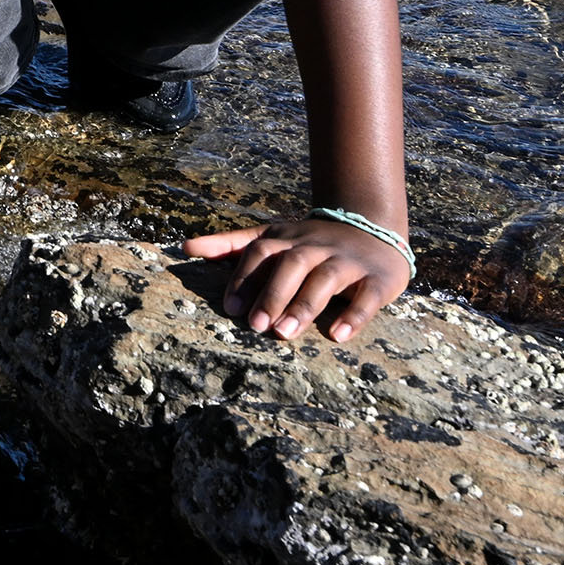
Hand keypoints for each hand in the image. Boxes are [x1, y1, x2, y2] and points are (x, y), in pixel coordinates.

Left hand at [184, 216, 408, 344]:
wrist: (375, 229)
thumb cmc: (312, 243)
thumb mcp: (273, 236)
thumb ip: (231, 245)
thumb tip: (186, 246)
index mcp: (288, 239)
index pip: (260, 252)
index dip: (244, 277)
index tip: (230, 308)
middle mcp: (316, 247)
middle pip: (291, 264)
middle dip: (272, 294)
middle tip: (255, 327)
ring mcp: (347, 261)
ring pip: (325, 279)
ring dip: (303, 306)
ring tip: (283, 334)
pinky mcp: (377, 279)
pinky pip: (367, 296)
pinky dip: (353, 315)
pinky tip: (337, 335)